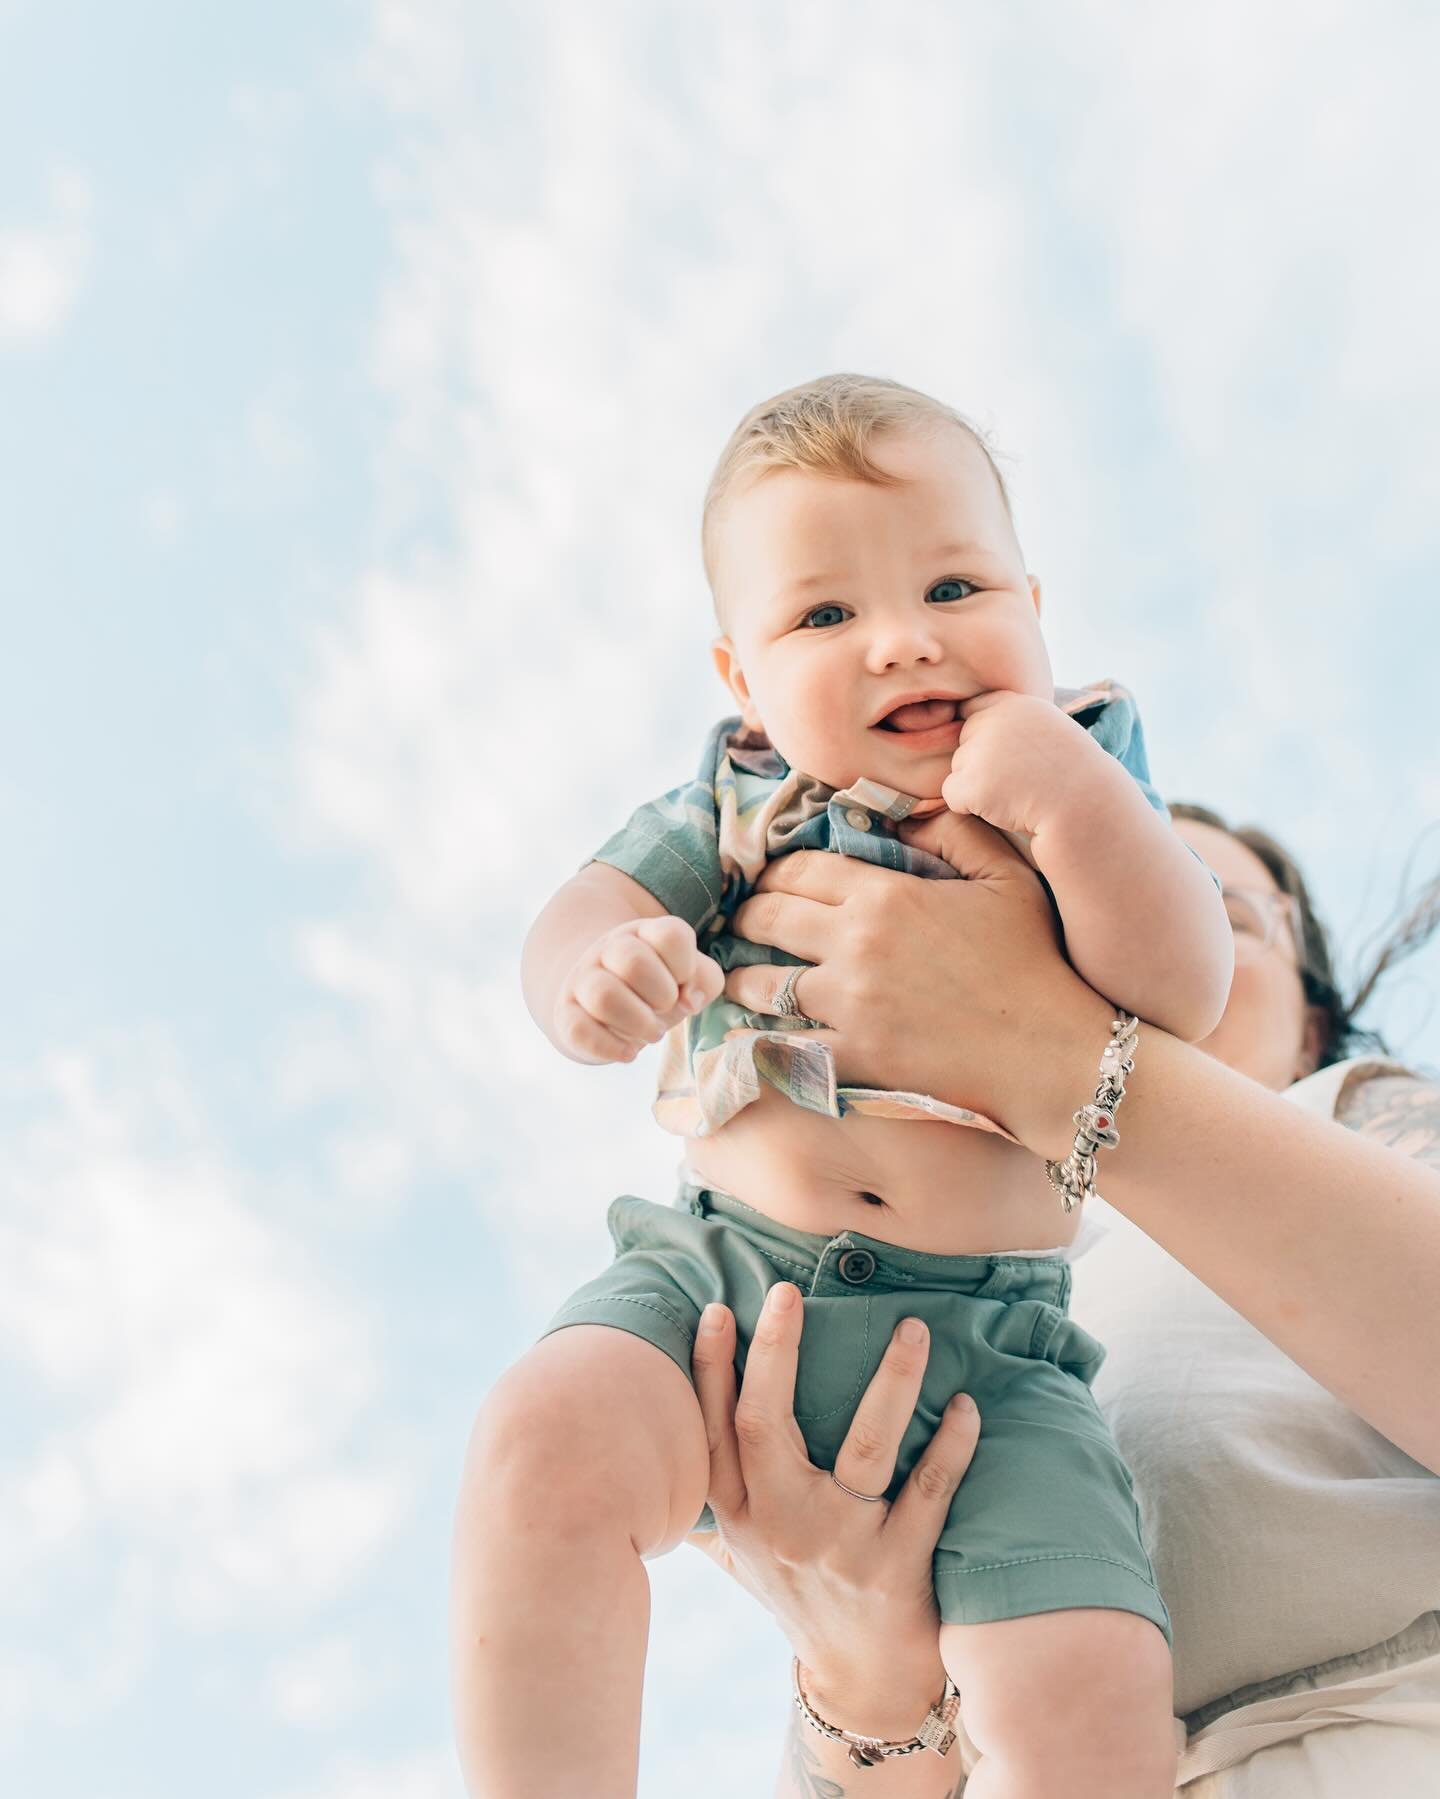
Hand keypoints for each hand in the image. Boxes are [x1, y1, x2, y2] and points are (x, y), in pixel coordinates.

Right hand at [554, 917, 723, 1063]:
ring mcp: (583, 979)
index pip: (670, 934)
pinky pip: (579, 1029)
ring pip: (602, 995)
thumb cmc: (655, 989)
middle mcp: (609, 950)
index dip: (686, 965)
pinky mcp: (566, 1013)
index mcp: (644, 933)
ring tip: (652, 1033)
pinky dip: (611, 1047)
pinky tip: (629, 1052)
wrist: (603, 1004)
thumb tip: (690, 1000)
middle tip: (665, 1009)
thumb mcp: (687, 978)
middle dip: (662, 995)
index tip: (682, 982)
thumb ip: (704, 980)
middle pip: (633, 961)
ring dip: (638, 1022)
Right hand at [688, 1284, 981, 1739]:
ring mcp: (839, 1549)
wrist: (864, 1685)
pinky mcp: (896, 1570)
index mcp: (737, 1516)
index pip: (712, 1430)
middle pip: (765, 1427)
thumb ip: (709, 1500)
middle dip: (774, 1354)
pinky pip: (929, 1494)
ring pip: (864, 1449)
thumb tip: (661, 1443)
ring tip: (913, 1329)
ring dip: (891, 1384)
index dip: (709, 1369)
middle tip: (786, 1291)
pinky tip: (965, 1405)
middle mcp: (779, 1527)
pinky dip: (951, 1446)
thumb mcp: (743, 1555)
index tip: (718, 1308)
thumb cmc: (801, 1597)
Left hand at [723, 813, 1113, 1155]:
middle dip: (748, 914)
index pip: (800, 869)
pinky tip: (746, 1038)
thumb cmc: (1036, 960)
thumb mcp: (1006, 876)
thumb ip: (954, 831)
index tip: (769, 879)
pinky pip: (783, 1048)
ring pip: (763, 983)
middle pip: (768, 917)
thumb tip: (907, 812)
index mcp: (886, 895)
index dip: (775, 871)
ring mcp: (849, 1004)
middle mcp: (855, 945)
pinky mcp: (853, 1057)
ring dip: (742, 977)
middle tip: (742, 920)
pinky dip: (757, 1042)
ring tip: (734, 978)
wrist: (1051, 1051)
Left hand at [942, 690, 1120, 845]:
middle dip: (980, 760)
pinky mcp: (971, 783)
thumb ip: (1019, 723)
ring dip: (978, 785)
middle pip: (963, 739)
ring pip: (958, 768)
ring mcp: (980, 752)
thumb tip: (982, 721)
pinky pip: (952, 795)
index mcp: (1016, 703)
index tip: (1002, 753)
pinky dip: (970, 806)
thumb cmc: (1074, 776)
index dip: (983, 732)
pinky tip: (1003, 808)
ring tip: (1017, 793)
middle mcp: (993, 721)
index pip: (974, 707)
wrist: (1085, 808)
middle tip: (1016, 779)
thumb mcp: (1053, 730)